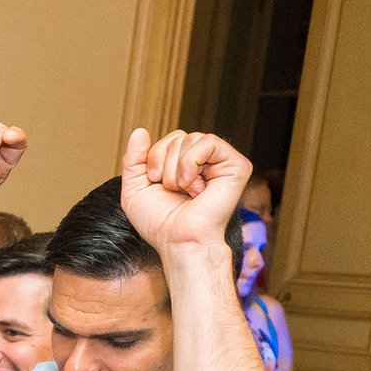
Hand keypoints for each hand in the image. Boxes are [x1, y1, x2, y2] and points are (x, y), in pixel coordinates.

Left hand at [120, 128, 250, 254]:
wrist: (177, 240)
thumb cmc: (160, 222)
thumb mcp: (135, 189)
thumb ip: (133, 160)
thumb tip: (139, 131)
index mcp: (186, 164)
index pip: (168, 139)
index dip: (153, 157)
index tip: (155, 182)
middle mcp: (206, 160)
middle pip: (178, 136)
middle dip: (163, 163)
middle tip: (172, 189)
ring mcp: (222, 161)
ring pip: (191, 138)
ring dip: (176, 169)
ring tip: (184, 190)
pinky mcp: (236, 165)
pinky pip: (208, 142)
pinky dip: (191, 163)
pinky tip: (194, 186)